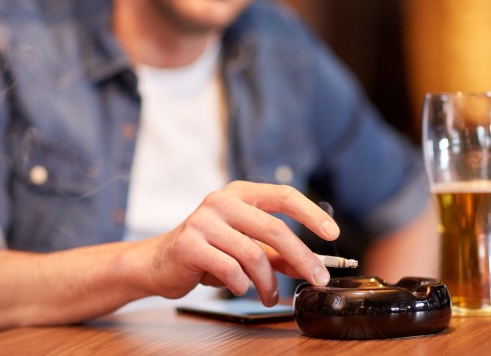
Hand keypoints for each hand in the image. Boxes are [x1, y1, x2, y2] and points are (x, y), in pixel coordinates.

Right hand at [142, 181, 339, 305]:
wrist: (158, 261)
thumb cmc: (206, 251)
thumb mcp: (244, 246)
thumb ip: (275, 253)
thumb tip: (309, 265)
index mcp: (239, 194)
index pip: (283, 195)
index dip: (311, 213)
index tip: (332, 233)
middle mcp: (221, 201)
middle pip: (274, 229)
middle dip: (301, 258)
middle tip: (317, 279)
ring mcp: (204, 221)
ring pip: (253, 255)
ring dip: (269, 282)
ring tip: (271, 296)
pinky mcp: (190, 244)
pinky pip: (230, 269)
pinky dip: (242, 285)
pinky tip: (241, 288)